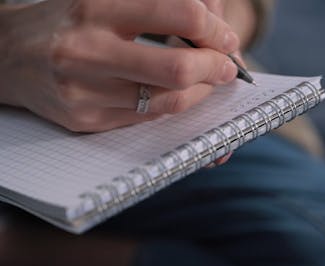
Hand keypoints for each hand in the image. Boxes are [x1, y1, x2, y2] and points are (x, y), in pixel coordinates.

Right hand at [0, 0, 239, 131]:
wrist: (9, 54)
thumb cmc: (68, 21)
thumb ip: (158, 5)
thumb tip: (213, 18)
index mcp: (97, 6)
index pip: (181, 12)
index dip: (214, 28)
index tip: (225, 37)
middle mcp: (88, 49)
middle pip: (178, 67)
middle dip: (215, 68)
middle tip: (226, 66)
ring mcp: (84, 90)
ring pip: (167, 101)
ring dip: (201, 93)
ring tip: (207, 81)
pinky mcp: (85, 119)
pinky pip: (146, 119)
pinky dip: (174, 106)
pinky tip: (180, 95)